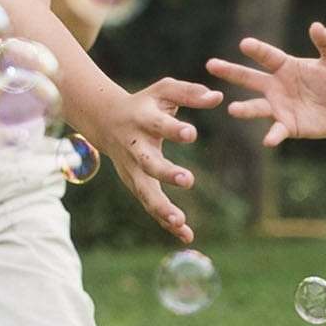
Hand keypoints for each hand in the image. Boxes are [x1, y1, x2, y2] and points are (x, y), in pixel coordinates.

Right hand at [91, 78, 222, 242]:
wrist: (106, 120)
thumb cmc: (145, 103)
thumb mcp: (164, 90)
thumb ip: (189, 93)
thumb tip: (218, 97)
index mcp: (143, 120)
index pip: (159, 124)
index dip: (173, 129)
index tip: (191, 133)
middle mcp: (135, 147)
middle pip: (148, 163)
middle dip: (165, 172)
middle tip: (187, 179)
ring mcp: (133, 170)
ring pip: (145, 193)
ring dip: (161, 208)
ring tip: (180, 221)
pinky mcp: (136, 186)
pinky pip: (151, 207)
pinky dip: (167, 222)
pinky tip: (186, 235)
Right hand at [206, 22, 325, 145]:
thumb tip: (319, 26)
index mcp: (285, 66)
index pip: (268, 56)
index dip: (257, 50)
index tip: (244, 44)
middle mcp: (276, 86)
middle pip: (250, 78)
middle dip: (231, 72)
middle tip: (212, 65)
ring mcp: (279, 107)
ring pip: (257, 107)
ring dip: (245, 109)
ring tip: (232, 109)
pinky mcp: (288, 126)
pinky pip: (277, 131)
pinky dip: (272, 135)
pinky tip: (267, 140)